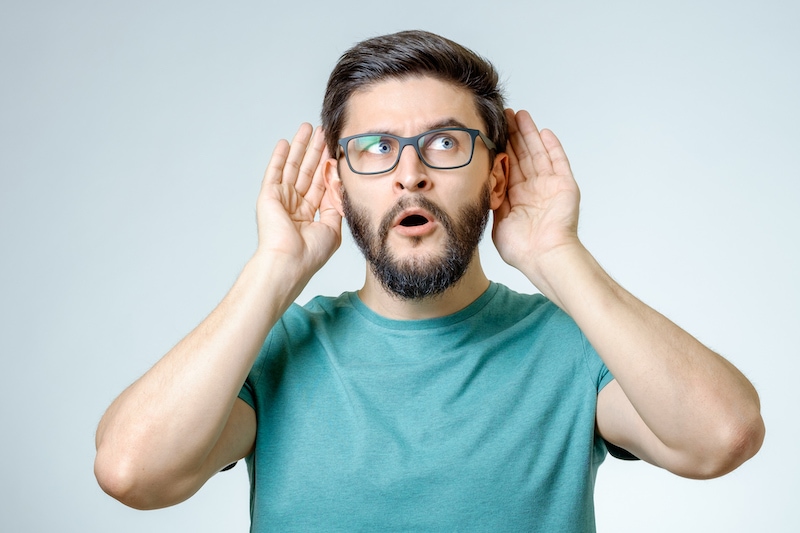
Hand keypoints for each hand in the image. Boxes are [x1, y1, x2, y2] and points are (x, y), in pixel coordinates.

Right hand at [255, 123, 341, 275]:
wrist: (290, 262)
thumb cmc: (310, 253)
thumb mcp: (333, 228)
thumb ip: (336, 205)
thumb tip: (338, 185)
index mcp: (310, 215)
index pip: (320, 184)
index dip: (328, 166)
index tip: (335, 148)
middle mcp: (295, 205)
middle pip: (308, 171)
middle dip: (315, 150)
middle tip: (322, 131)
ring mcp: (281, 200)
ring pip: (292, 167)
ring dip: (300, 147)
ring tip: (307, 128)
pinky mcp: (268, 196)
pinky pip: (274, 172)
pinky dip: (279, 157)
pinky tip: (285, 143)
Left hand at [492, 109, 582, 277]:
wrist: (544, 256)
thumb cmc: (522, 248)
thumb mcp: (498, 220)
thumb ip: (492, 200)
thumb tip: (480, 183)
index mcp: (517, 196)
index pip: (508, 165)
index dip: (501, 147)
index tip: (492, 130)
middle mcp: (533, 188)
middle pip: (522, 154)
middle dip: (513, 134)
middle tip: (504, 114)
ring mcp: (549, 186)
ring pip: (538, 153)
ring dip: (529, 134)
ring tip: (520, 115)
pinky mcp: (565, 185)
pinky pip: (559, 161)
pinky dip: (552, 146)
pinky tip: (544, 132)